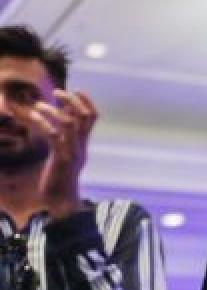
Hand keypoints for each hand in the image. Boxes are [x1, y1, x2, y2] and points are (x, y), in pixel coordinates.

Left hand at [19, 89, 93, 218]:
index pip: (92, 117)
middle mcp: (81, 145)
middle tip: (58, 92)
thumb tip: (63, 117)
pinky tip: (32, 117)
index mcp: (83, 143)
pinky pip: (54, 135)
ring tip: (39, 105)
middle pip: (85, 116)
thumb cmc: (60, 176)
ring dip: (54, 111)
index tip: (75, 90)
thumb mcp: (66, 153)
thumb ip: (66, 137)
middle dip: (72, 101)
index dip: (86, 101)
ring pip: (69, 123)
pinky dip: (43, 123)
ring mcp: (73, 151)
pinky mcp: (61, 158)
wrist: (61, 199)